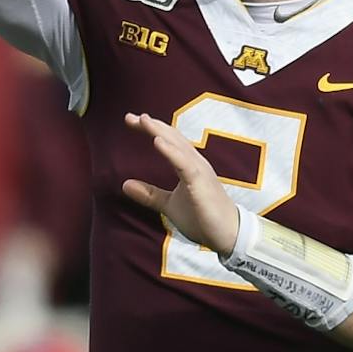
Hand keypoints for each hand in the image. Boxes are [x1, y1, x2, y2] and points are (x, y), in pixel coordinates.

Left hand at [120, 112, 241, 256]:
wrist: (228, 235)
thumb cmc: (203, 218)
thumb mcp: (169, 205)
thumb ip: (150, 194)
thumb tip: (125, 184)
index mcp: (188, 166)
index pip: (168, 141)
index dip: (151, 129)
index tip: (131, 120)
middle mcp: (195, 163)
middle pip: (172, 138)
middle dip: (152, 125)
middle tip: (131, 116)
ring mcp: (200, 171)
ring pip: (178, 146)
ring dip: (160, 132)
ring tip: (143, 120)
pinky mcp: (201, 183)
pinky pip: (185, 164)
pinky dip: (171, 152)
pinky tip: (157, 142)